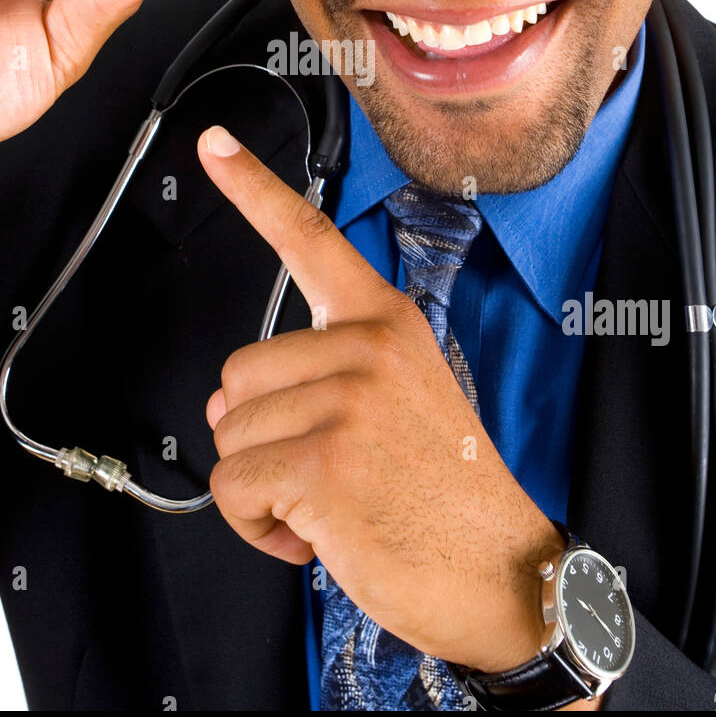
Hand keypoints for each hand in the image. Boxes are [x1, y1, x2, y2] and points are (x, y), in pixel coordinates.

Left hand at [198, 122, 571, 676]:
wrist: (501, 572)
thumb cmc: (444, 493)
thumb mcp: (398, 402)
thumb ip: (316, 380)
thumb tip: (225, 408)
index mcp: (385, 321)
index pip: (310, 240)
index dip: (253, 189)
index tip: (214, 144)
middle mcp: (365, 346)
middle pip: (236, 375)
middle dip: (262, 437)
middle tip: (331, 471)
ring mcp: (346, 400)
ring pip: (229, 435)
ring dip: (262, 488)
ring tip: (333, 503)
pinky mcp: (324, 462)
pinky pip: (232, 488)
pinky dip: (257, 527)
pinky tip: (316, 534)